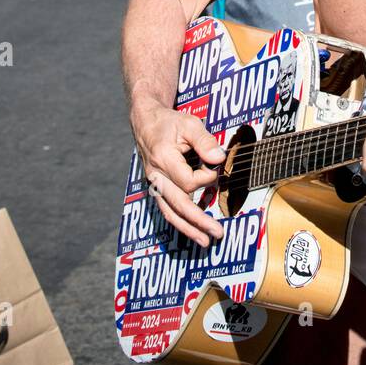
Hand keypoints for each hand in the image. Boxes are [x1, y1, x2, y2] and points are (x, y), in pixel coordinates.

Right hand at [130, 101, 225, 247]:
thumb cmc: (169, 123)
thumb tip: (219, 159)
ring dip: (188, 229)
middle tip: (218, 234)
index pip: (189, 181)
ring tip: (205, 242)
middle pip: (178, 205)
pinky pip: (166, 210)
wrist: (146, 122)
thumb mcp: (189, 124)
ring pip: (170, 213)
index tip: (215, 165)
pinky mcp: (156, 189)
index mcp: (163, 159)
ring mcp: (154, 184)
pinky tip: (192, 231)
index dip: (207, 177)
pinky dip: (179, 222)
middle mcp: (156, 176)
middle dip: (199, 221)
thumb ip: (205, 141)